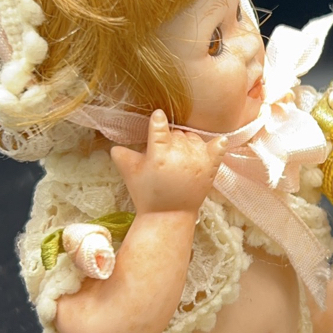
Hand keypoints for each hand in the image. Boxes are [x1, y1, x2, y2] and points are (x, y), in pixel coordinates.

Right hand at [110, 110, 227, 215]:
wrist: (169, 215)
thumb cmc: (148, 194)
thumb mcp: (130, 174)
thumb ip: (122, 156)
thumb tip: (115, 144)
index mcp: (159, 155)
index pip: (159, 128)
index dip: (158, 121)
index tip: (158, 116)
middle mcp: (180, 156)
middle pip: (177, 133)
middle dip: (170, 140)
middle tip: (165, 155)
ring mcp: (198, 162)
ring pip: (193, 137)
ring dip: (187, 142)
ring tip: (179, 157)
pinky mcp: (211, 169)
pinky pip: (218, 149)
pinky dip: (217, 144)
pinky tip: (217, 141)